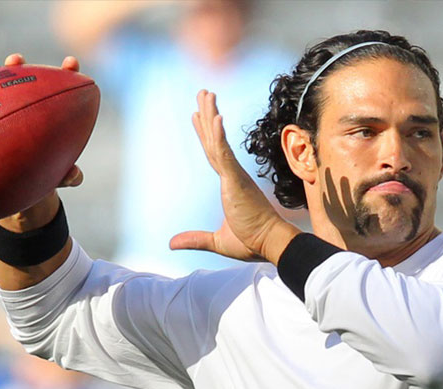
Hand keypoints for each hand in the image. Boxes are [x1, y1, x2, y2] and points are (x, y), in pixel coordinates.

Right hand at [0, 53, 83, 231]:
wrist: (10, 188)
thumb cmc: (37, 178)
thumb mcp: (52, 178)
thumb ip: (66, 176)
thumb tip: (76, 175)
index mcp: (47, 115)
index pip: (60, 88)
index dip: (67, 74)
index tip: (71, 64)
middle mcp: (24, 106)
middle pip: (23, 80)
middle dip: (20, 65)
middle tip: (17, 60)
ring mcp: (2, 109)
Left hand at [171, 90, 299, 263]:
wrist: (271, 243)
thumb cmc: (251, 242)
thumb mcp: (217, 241)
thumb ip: (195, 239)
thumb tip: (171, 243)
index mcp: (231, 185)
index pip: (215, 154)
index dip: (207, 133)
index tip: (200, 115)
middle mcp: (232, 175)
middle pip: (214, 140)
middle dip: (207, 114)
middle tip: (204, 92)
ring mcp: (234, 176)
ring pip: (217, 141)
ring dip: (210, 115)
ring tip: (206, 94)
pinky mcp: (236, 180)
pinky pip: (224, 154)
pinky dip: (218, 135)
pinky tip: (215, 117)